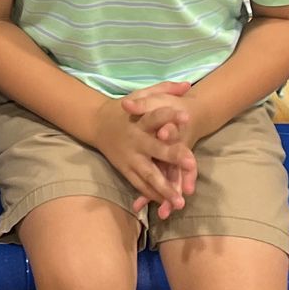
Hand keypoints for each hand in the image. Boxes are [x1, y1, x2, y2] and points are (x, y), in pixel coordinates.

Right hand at [88, 94, 192, 215]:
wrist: (97, 124)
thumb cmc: (125, 109)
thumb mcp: (141, 95)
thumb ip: (164, 89)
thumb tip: (188, 84)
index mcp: (139, 121)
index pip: (155, 115)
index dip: (170, 115)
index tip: (187, 115)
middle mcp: (135, 141)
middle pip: (155, 149)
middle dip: (172, 156)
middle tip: (191, 163)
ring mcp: (130, 158)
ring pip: (148, 175)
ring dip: (164, 188)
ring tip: (180, 203)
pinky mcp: (125, 170)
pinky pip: (140, 185)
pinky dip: (152, 195)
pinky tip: (166, 204)